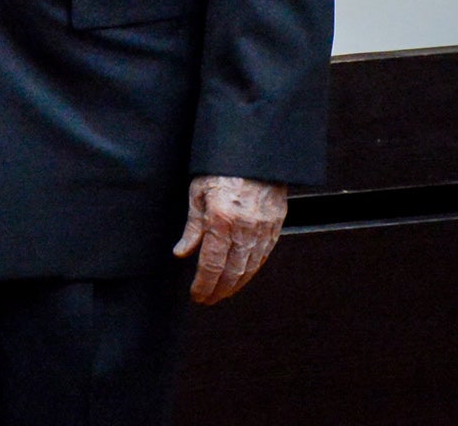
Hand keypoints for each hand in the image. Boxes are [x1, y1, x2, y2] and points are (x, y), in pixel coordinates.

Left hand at [174, 174, 287, 304]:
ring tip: (222, 293)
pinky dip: (250, 272)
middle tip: (207, 299)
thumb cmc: (222, 170)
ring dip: (235, 285)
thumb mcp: (198, 193)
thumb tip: (181, 254)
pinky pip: (262, 258)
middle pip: (231, 272)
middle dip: (218, 290)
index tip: (196, 295)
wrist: (256, 157)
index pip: (211, 264)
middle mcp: (245, 230)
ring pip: (249, 268)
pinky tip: (241, 277)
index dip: (204, 284)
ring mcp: (263, 231)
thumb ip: (192, 227)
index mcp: (221, 220)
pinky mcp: (275, 229)